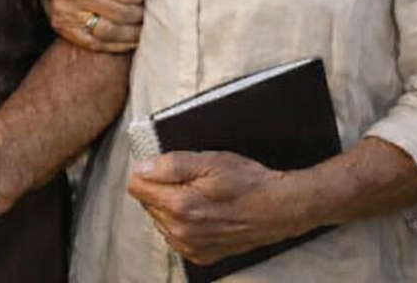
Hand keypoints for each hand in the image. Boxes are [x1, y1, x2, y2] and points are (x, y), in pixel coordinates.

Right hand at [42, 0, 153, 52]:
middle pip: (122, 12)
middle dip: (140, 12)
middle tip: (145, 8)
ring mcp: (63, 11)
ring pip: (111, 32)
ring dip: (133, 32)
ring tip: (141, 23)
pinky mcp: (61, 27)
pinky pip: (96, 44)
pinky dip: (118, 44)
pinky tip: (129, 37)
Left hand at [128, 151, 305, 264]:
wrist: (280, 209)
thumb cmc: (248, 182)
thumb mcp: (209, 161)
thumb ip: (170, 165)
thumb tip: (141, 169)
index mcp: (179, 205)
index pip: (136, 186)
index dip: (150, 172)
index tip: (167, 169)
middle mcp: (180, 231)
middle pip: (147, 203)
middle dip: (162, 189)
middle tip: (192, 181)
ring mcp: (190, 246)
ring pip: (160, 219)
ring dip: (172, 207)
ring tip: (201, 197)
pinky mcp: (200, 255)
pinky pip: (175, 236)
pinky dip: (183, 224)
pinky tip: (204, 214)